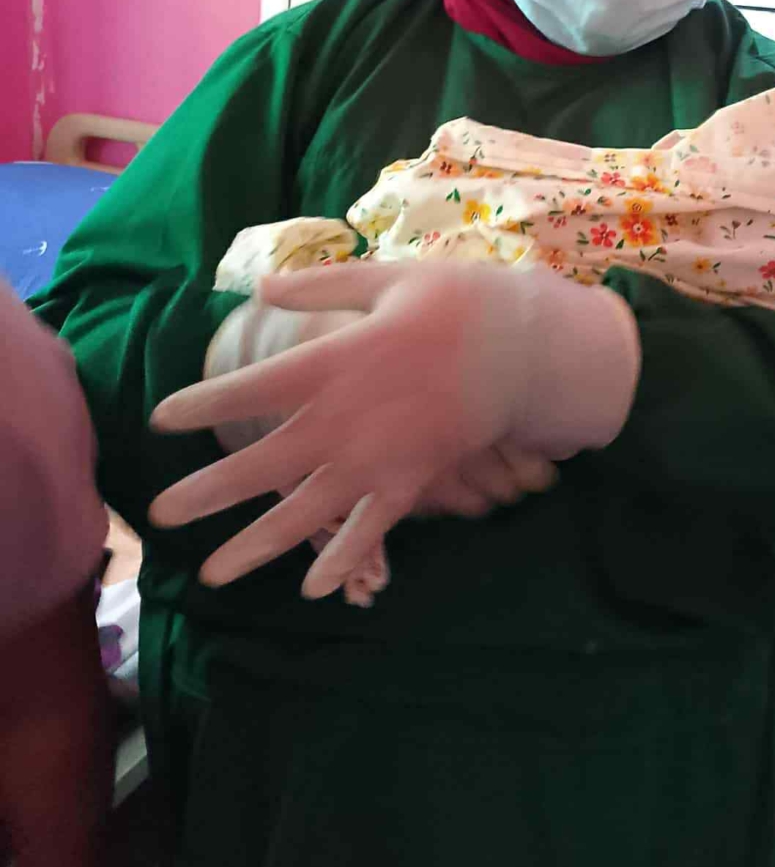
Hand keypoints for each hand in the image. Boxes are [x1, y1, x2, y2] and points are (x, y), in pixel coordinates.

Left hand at [149, 262, 637, 601]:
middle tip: (160, 515)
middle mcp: (344, 418)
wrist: (522, 345)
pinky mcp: (411, 481)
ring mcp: (376, 457)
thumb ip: (322, 286)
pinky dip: (342, 559)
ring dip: (258, 545)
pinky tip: (312, 587)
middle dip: (209, 492)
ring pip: (307, 511)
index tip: (161, 420)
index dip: (205, 405)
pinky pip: (370, 529)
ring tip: (214, 575)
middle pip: (265, 462)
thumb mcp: (386, 279)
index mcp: (334, 362)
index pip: (253, 388)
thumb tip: (260, 290)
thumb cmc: (454, 303)